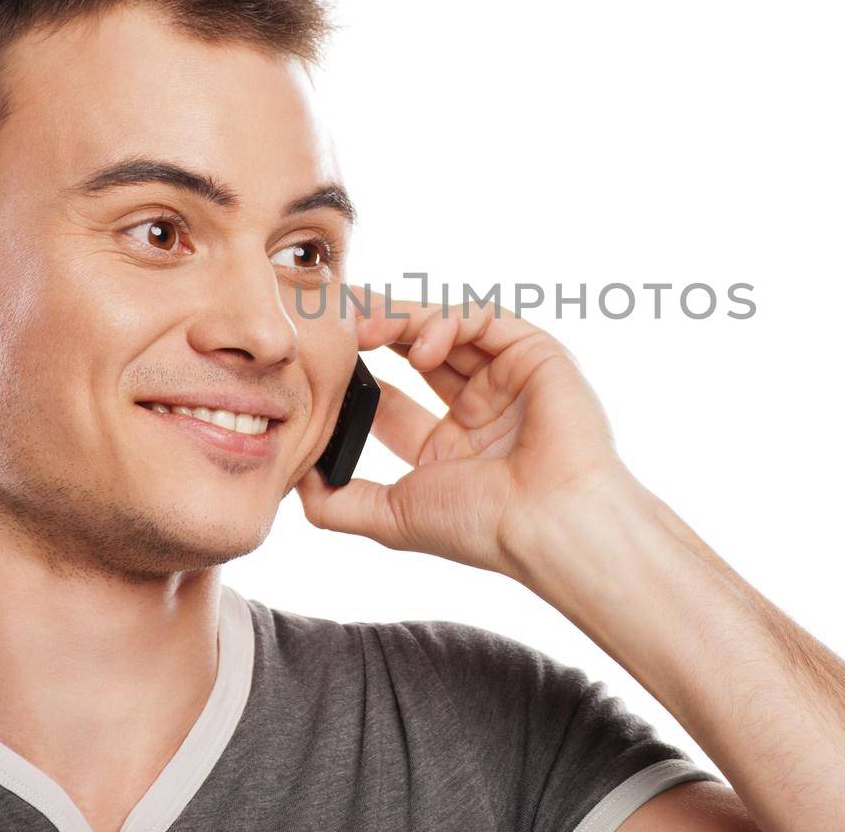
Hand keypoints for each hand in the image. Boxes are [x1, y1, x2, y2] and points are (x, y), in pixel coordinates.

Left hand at [294, 284, 640, 579]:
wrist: (549, 521)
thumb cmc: (481, 525)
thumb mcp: (391, 516)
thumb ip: (337, 502)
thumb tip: (296, 480)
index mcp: (449, 448)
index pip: (391, 399)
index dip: (355, 376)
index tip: (320, 361)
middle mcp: (479, 409)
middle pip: (413, 352)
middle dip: (372, 333)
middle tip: (333, 319)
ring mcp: (507, 378)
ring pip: (443, 327)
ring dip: (398, 320)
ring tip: (363, 327)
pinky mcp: (533, 352)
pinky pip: (482, 318)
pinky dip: (445, 321)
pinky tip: (421, 346)